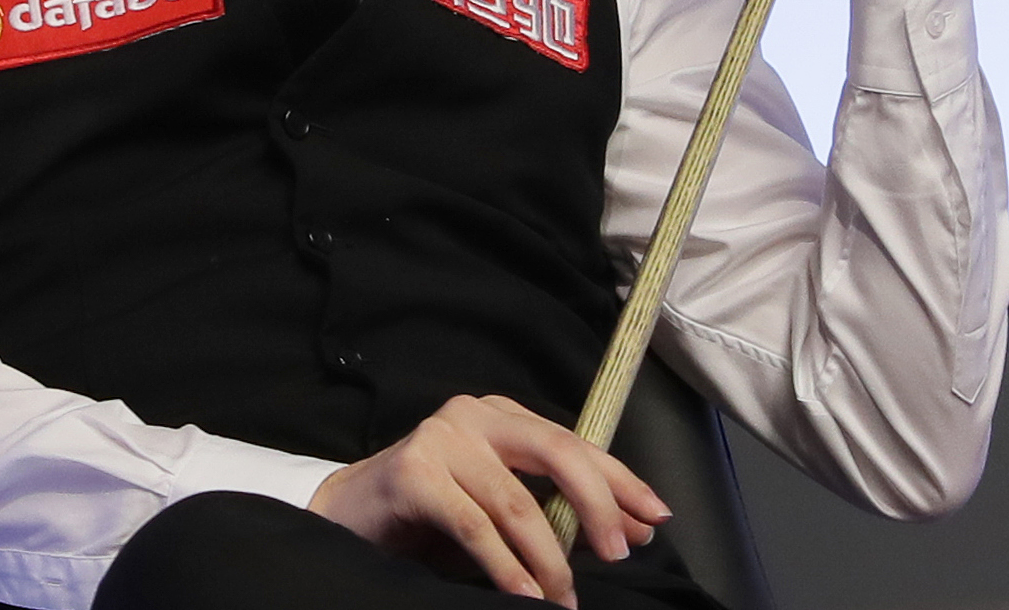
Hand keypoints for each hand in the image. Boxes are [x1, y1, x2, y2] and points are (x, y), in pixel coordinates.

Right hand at [307, 395, 667, 605]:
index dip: (620, 480)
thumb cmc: (435, 518)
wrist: (353, 518)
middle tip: (618, 554)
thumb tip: (633, 530)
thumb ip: (564, 514)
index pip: (575, 442)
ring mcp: (440, 438)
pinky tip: (525, 593)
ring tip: (562, 599)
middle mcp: (473, 416)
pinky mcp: (413, 471)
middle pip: (556, 452)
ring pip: (517, 501)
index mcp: (502, 417)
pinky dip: (505, 565)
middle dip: (597, 505)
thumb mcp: (507, 513)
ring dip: (549, 560)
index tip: (655, 518)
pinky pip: (474, 524)